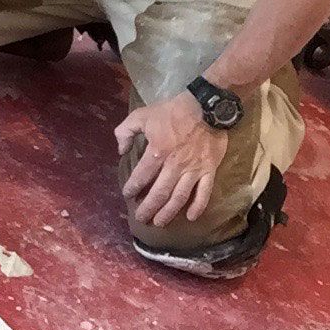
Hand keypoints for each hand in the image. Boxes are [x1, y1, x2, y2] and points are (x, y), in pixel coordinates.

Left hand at [115, 92, 227, 227]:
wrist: (206, 106)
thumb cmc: (172, 111)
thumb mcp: (142, 114)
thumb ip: (126, 131)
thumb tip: (121, 150)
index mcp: (157, 152)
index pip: (141, 176)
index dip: (133, 187)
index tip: (128, 195)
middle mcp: (174, 166)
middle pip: (159, 193)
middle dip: (148, 208)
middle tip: (141, 218)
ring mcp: (193, 170)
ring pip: (179, 197)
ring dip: (168, 212)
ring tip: (159, 222)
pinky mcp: (209, 170)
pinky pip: (204, 193)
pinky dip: (198, 207)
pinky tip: (191, 218)